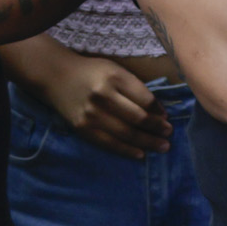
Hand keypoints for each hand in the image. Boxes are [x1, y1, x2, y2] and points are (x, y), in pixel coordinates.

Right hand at [39, 51, 171, 159]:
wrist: (57, 77)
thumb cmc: (93, 72)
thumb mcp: (116, 71)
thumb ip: (135, 88)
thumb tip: (158, 112)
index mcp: (115, 78)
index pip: (145, 99)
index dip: (159, 111)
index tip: (167, 118)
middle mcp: (103, 97)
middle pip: (137, 118)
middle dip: (157, 129)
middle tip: (169, 134)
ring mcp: (92, 115)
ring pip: (126, 134)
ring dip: (147, 142)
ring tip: (162, 146)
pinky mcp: (83, 129)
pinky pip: (109, 143)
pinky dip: (127, 150)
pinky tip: (141, 154)